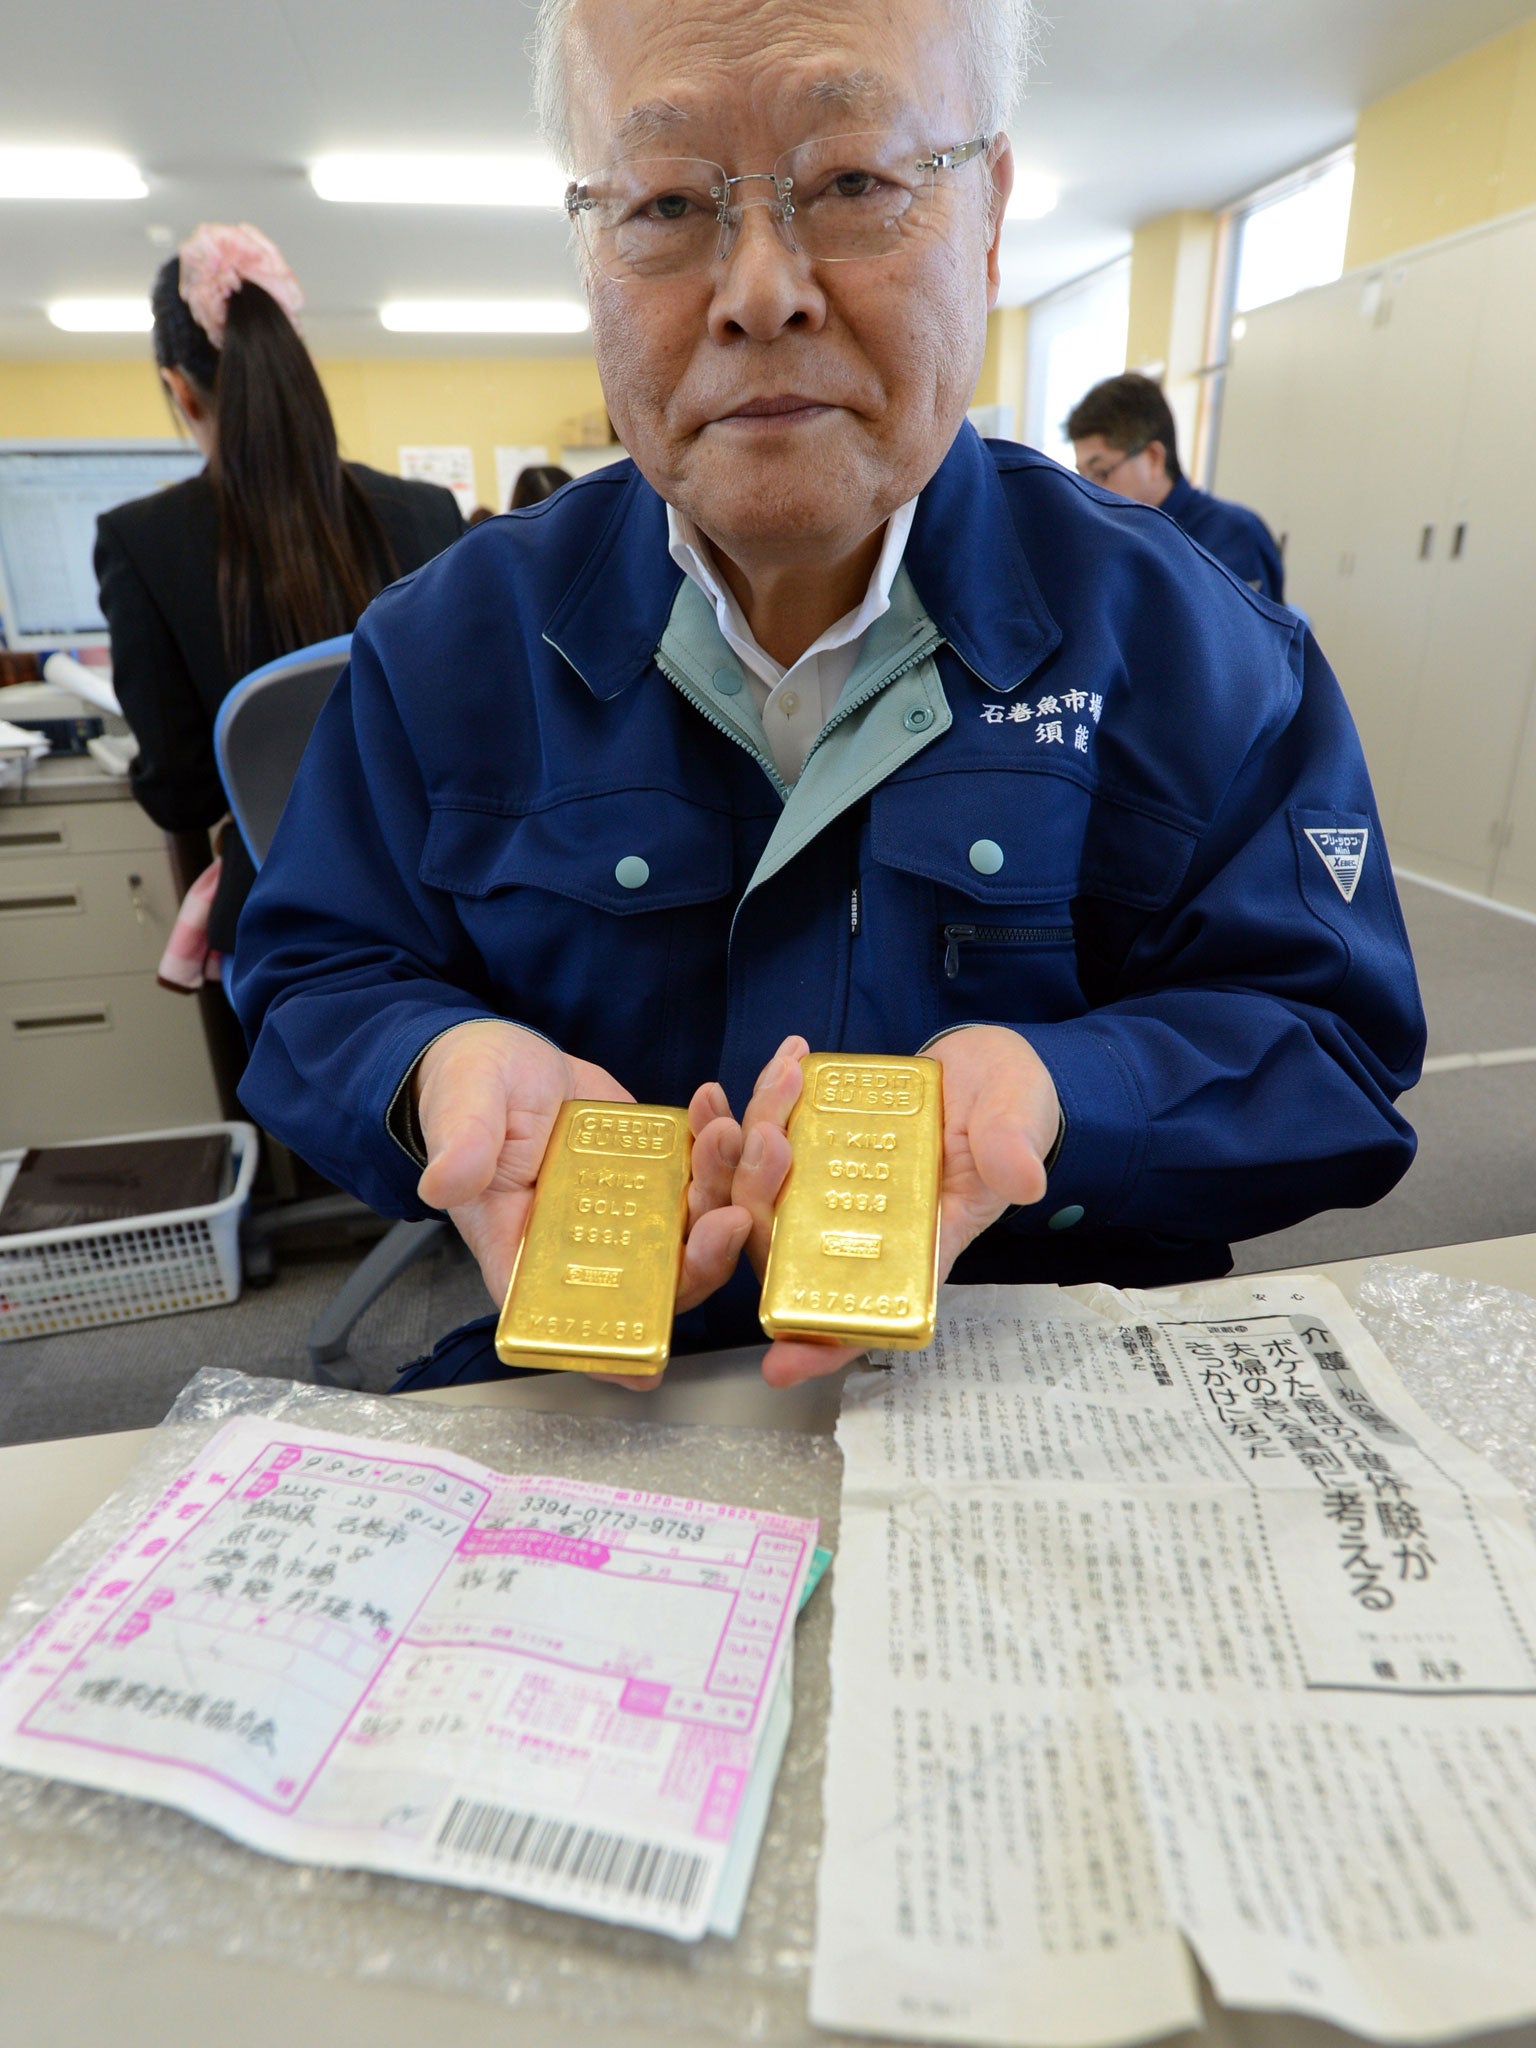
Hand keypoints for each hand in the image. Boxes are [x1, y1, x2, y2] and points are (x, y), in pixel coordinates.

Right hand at [414, 1020, 750, 1389]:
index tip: (659, 1355)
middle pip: (661, 1282)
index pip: (574, 1325)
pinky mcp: (657, 1170)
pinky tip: (713, 1104)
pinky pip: (703, 1173)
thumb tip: (443, 1182)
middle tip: (727, 1213)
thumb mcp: (460, 1113)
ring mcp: (631, 1211)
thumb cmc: (469, 1094)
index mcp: (530, 1255)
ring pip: (695, 1227)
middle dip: (704, 1256)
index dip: (616, 1351)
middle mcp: (590, 1246)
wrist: (507, 1056)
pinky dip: (719, 1146)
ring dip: (723, 1189)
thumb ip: (461, 1148)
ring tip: (721, 1132)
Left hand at [729, 1028, 1060, 1387]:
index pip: (863, 1311)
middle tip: (769, 1135)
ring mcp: (826, 1183)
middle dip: (755, 1196)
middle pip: (784, 1243)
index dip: (822, 1346)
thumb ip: (1014, 1150)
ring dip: (744, 1145)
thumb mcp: (1021, 1124)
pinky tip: (783, 1061)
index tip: (780, 1363)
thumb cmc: (1008, 1108)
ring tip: (777, 1083)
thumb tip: (1022, 1179)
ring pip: (759, 1190)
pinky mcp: (811, 1139)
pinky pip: (765, 1135)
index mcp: (913, 1245)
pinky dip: (760, 1101)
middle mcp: (859, 1224)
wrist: (985, 1063)